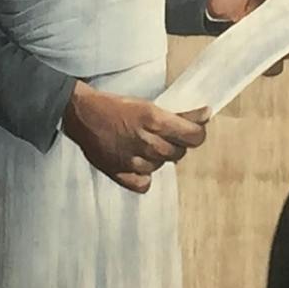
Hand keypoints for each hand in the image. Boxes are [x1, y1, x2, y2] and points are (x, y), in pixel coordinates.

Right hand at [61, 83, 208, 193]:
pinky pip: (144, 183)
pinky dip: (144, 175)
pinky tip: (137, 163)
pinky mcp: (120, 173)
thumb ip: (178, 115)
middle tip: (162, 134)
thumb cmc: (115, 106)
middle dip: (175, 143)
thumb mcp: (148, 104)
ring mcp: (132, 160)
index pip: (193, 136)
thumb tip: (206, 114)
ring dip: (158, 157)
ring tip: (143, 145)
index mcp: (154, 120)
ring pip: (161, 166)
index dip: (198, 133)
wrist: (82, 114)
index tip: (195, 129)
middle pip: (179, 152)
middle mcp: (145, 141)